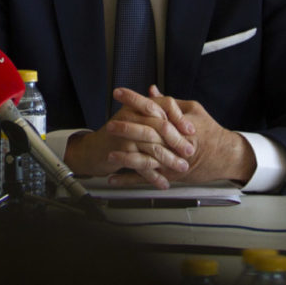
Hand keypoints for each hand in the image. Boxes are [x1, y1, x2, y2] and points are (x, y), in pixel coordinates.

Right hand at [64, 86, 195, 188]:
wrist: (94, 150)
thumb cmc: (117, 134)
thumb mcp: (135, 117)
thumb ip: (155, 111)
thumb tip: (180, 109)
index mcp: (137, 106)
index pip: (164, 104)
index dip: (179, 116)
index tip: (191, 129)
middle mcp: (131, 116)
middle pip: (161, 126)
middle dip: (178, 141)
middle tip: (189, 152)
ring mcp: (125, 134)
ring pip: (154, 146)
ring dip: (170, 160)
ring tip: (181, 168)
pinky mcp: (121, 151)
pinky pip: (142, 164)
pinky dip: (154, 175)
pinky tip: (163, 181)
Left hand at [107, 87, 256, 186]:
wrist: (226, 156)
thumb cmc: (210, 132)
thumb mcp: (194, 109)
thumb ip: (170, 102)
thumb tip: (151, 90)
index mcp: (176, 122)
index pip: (152, 106)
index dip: (133, 99)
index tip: (118, 93)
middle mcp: (173, 140)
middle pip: (147, 132)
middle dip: (126, 128)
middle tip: (110, 125)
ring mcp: (171, 159)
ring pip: (145, 159)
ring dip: (125, 157)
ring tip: (108, 155)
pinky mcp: (170, 174)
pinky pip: (146, 178)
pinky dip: (128, 180)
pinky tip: (114, 179)